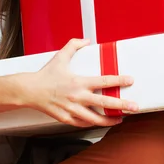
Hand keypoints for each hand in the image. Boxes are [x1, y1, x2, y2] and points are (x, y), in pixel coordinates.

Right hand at [24, 38, 138, 127]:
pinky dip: (92, 123)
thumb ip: (73, 46)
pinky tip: (99, 122)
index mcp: (79, 81)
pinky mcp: (66, 118)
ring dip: (109, 120)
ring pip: (95, 118)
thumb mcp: (60, 57)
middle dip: (122, 105)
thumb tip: (86, 40)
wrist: (29, 91)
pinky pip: (82, 123)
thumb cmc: (45, 75)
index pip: (104, 80)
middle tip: (134, 107)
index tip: (130, 80)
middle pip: (105, 102)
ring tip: (119, 120)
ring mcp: (72, 109)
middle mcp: (78, 96)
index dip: (119, 80)